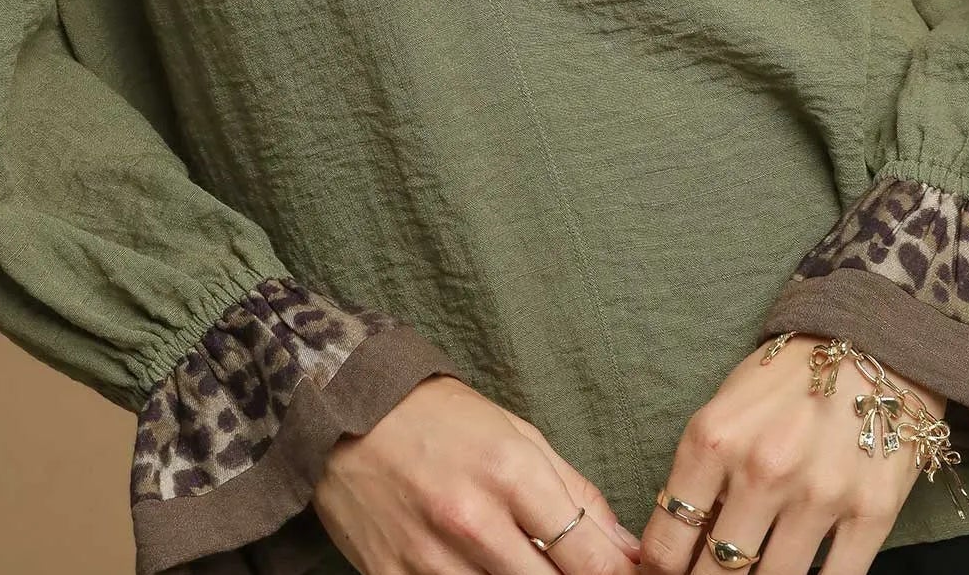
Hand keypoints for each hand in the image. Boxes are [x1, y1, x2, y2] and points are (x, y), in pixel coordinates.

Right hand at [312, 373, 643, 574]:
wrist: (341, 409)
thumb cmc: (439, 417)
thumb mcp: (517, 433)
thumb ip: (576, 494)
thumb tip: (627, 551)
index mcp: (510, 471)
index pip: (589, 556)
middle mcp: (471, 520)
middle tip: (573, 571)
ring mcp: (427, 559)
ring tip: (520, 566)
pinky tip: (479, 573)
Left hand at [638, 334, 946, 574]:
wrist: (872, 341)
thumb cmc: (787, 379)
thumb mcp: (726, 408)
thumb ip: (701, 474)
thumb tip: (677, 545)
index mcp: (714, 440)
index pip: (667, 542)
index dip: (660, 572)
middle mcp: (762, 470)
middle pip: (717, 574)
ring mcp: (819, 496)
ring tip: (755, 572)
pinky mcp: (871, 514)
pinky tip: (803, 573)